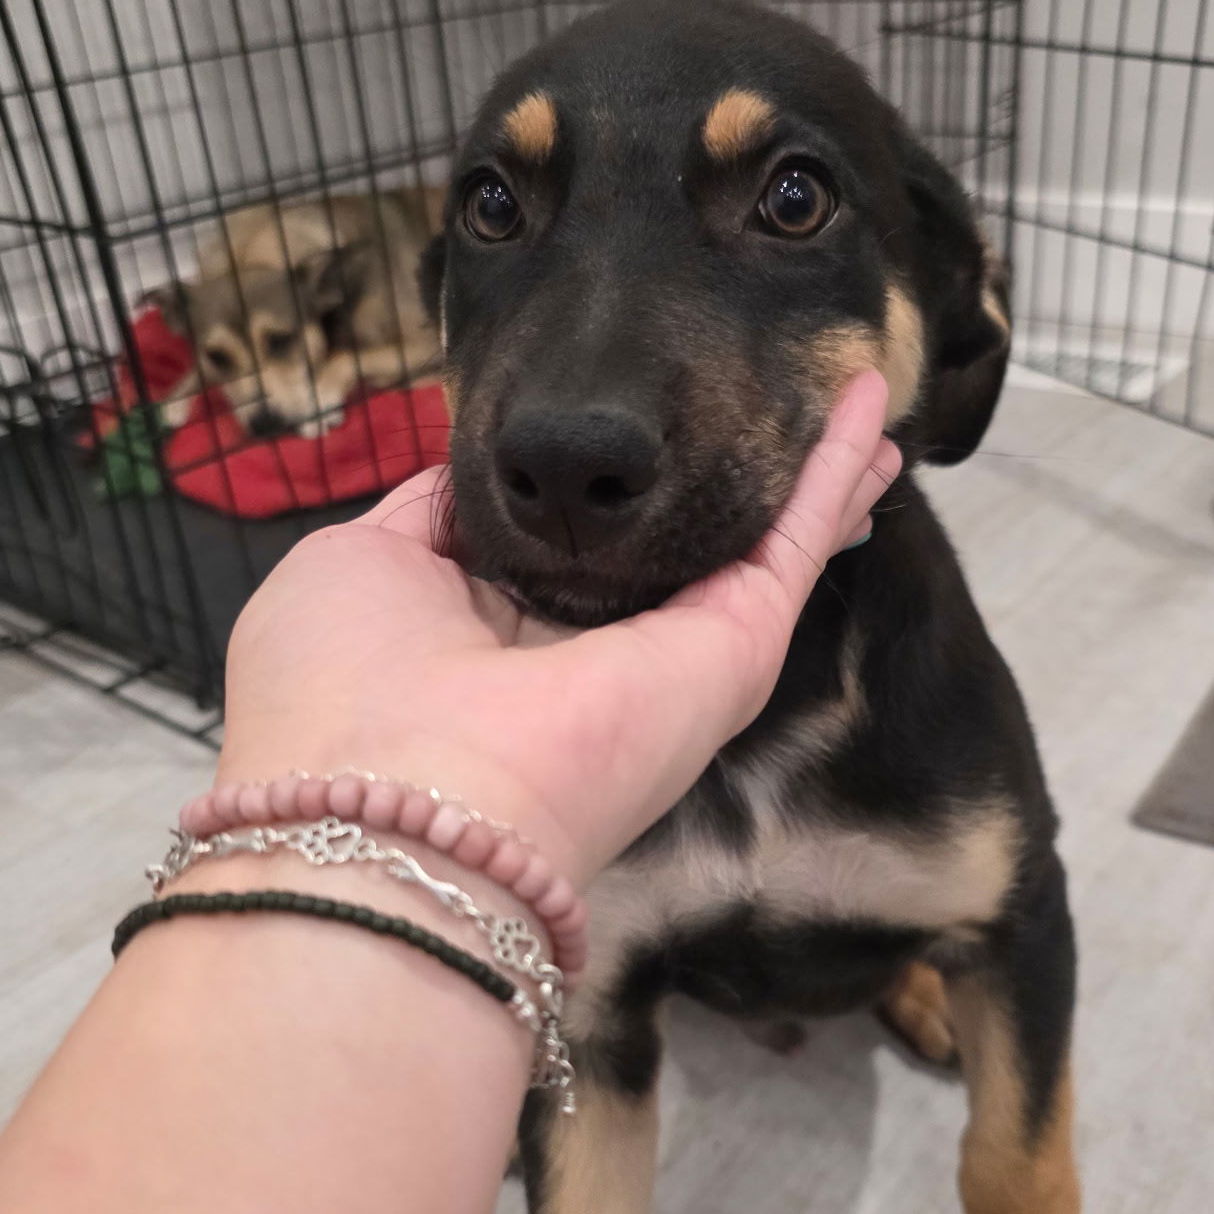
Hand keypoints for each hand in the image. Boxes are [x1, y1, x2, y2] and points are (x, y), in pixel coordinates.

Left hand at [218, 370, 897, 886]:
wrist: (398, 809)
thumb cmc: (343, 693)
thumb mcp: (356, 568)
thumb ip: (427, 515)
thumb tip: (486, 473)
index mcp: (490, 638)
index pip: (567, 545)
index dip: (601, 486)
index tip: (634, 432)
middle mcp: (589, 657)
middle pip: (678, 548)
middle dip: (729, 487)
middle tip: (786, 412)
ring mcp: (671, 660)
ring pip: (755, 547)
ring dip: (809, 474)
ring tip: (861, 403)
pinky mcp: (731, 655)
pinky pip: (792, 544)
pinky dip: (832, 470)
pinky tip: (869, 409)